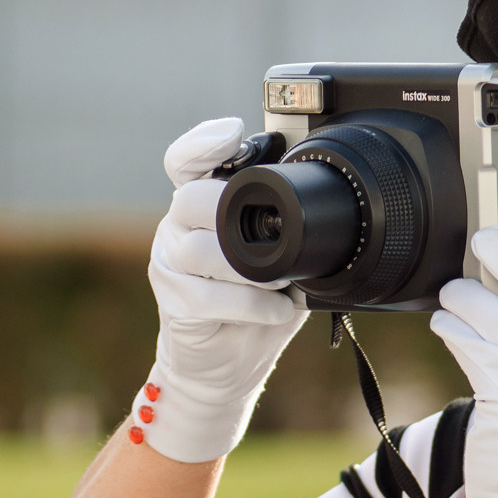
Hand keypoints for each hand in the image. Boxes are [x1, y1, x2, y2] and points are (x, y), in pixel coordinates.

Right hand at [133, 117, 305, 462]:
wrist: (227, 365)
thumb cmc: (255, 304)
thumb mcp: (281, 258)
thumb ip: (289, 227)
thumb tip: (328, 206)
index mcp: (202, 206)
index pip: (186, 160)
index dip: (204, 142)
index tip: (234, 132)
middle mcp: (177, 228)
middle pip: (190, 198)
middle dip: (234, 213)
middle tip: (273, 237)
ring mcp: (169, 265)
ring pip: (199, 250)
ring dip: (249, 267)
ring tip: (282, 281)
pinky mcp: (174, 304)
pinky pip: (210, 296)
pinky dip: (252, 304)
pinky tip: (276, 309)